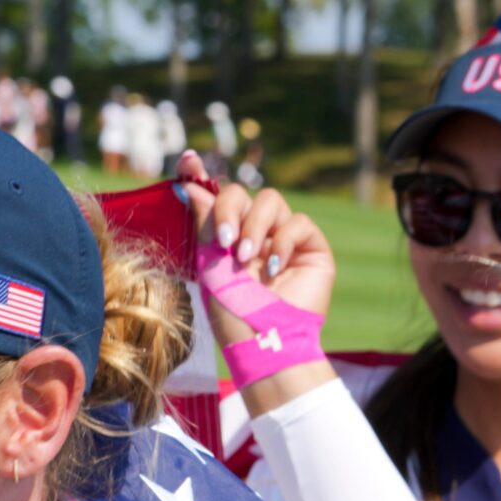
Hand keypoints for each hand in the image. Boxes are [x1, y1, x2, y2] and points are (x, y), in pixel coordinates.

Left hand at [174, 150, 338, 345]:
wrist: (264, 340)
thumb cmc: (233, 311)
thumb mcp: (209, 261)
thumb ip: (204, 220)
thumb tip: (192, 183)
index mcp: (227, 236)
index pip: (216, 195)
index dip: (201, 175)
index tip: (187, 161)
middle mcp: (256, 234)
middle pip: (242, 192)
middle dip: (229, 209)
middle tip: (224, 240)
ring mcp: (284, 240)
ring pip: (271, 200)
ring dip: (255, 225)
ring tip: (247, 257)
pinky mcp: (312, 250)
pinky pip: (299, 223)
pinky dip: (282, 241)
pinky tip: (273, 268)